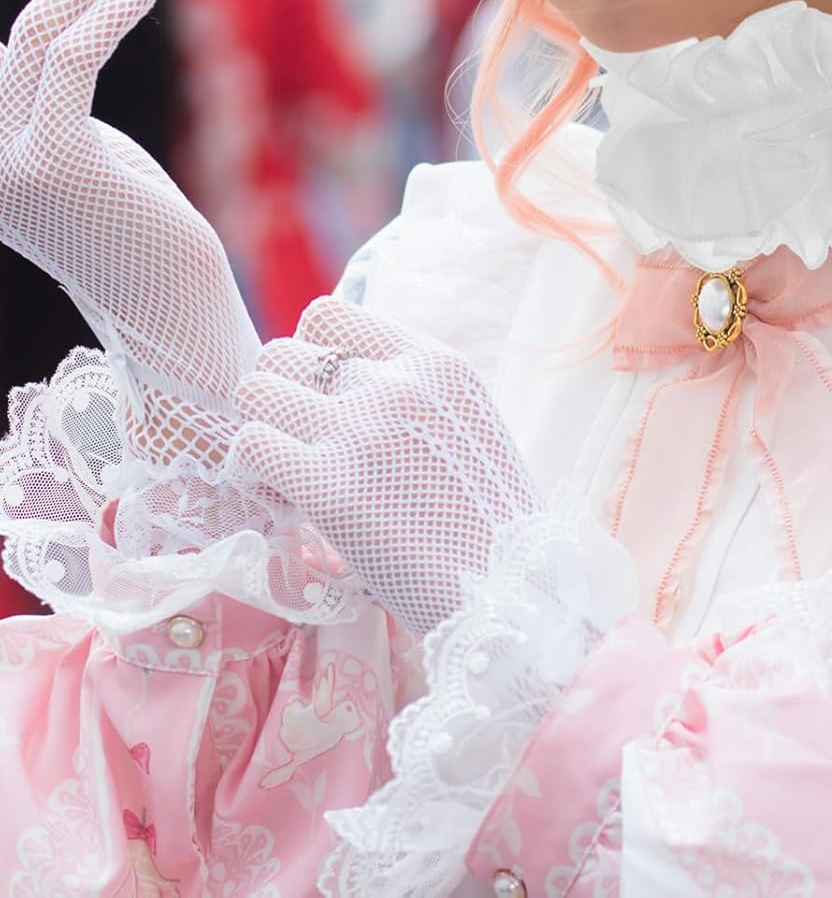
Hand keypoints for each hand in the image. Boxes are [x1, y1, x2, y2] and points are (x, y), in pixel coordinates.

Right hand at [0, 0, 258, 416]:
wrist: (173, 310)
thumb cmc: (142, 232)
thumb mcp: (87, 153)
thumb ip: (50, 99)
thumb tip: (39, 39)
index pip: (2, 58)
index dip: (52, 1)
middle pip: (20, 31)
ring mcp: (9, 162)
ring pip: (40, 33)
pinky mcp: (55, 163)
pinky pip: (71, 63)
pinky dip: (108, 14)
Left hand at [221, 298, 539, 635]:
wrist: (507, 591)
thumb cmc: (486, 517)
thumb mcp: (466, 421)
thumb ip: (411, 388)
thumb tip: (338, 373)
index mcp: (436, 362)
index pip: (327, 315)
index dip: (310, 355)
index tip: (323, 398)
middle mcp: (399, 382)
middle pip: (283, 351)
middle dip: (280, 396)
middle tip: (298, 445)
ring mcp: (362, 430)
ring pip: (255, 389)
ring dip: (260, 428)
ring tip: (284, 470)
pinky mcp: (331, 487)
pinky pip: (249, 444)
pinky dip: (249, 470)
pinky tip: (278, 497)